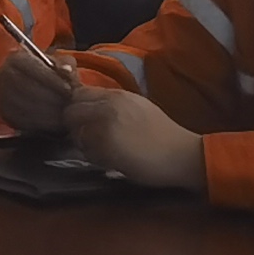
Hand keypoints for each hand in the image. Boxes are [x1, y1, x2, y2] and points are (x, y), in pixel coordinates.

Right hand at [0, 45, 77, 131]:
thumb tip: (66, 70)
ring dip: (45, 112)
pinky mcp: (4, 113)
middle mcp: (3, 74)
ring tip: (63, 114)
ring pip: (22, 104)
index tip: (68, 88)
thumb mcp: (61, 65)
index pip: (29, 65)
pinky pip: (19, 120)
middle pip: (24, 86)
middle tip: (67, 105)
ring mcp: (1, 95)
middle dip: (49, 97)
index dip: (49, 78)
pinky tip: (53, 123)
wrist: (40, 91)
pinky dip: (38, 123)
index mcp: (15, 58)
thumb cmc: (52, 76)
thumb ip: (66, 64)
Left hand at [59, 84, 203, 191]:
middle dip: (75, 126)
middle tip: (89, 138)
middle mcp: (108, 106)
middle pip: (70, 112)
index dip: (77, 107)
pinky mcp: (106, 146)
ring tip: (102, 150)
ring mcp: (105, 125)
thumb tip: (89, 109)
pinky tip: (110, 160)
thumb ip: (111, 105)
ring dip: (83, 144)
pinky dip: (93, 157)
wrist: (182, 153)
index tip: (84, 119)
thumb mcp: (137, 107)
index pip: (78, 93)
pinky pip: (86, 152)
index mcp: (117, 95)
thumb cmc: (163, 134)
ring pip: (75, 133)